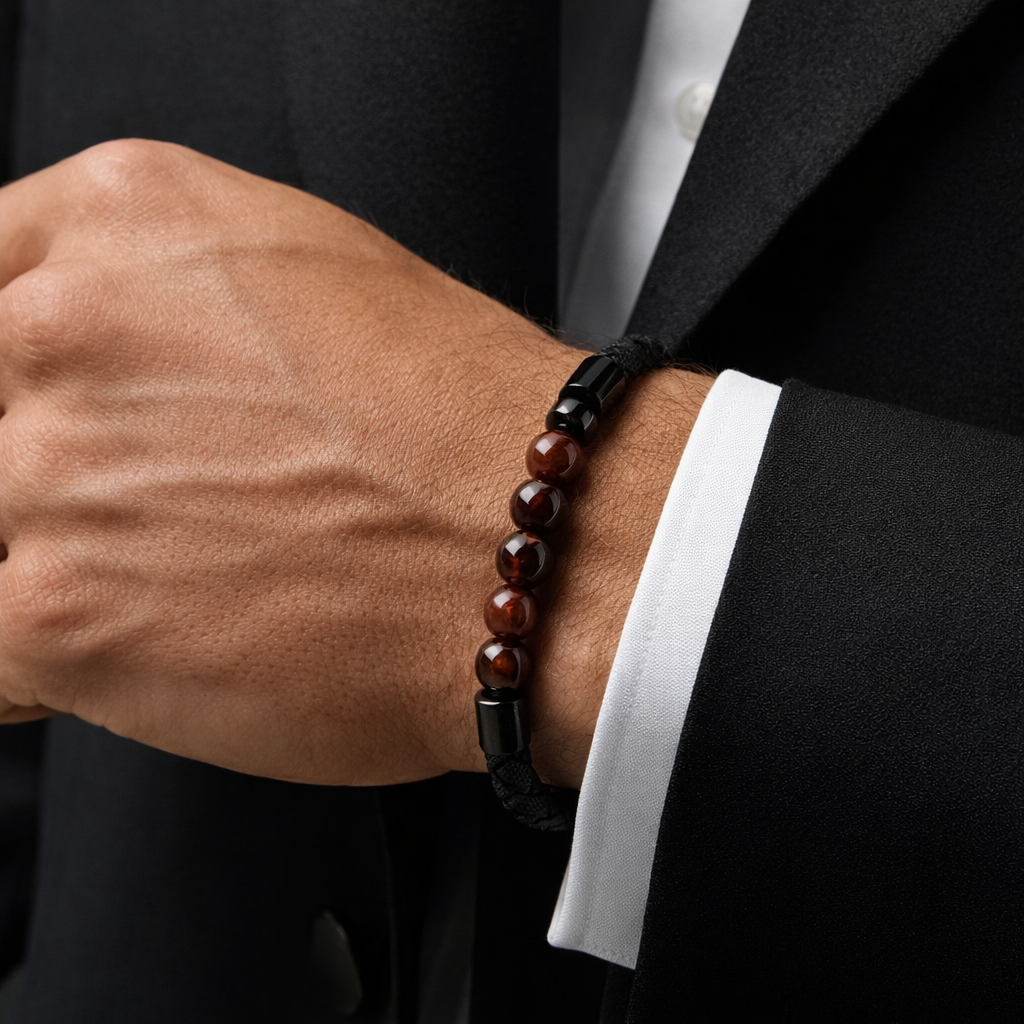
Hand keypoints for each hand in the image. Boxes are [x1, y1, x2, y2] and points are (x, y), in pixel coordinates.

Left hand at [0, 140, 708, 786]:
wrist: (544, 546)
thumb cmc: (466, 424)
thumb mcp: (310, 276)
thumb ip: (166, 298)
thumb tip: (96, 364)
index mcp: (124, 216)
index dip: (19, 374)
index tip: (43, 413)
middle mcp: (65, 326)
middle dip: (53, 472)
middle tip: (158, 509)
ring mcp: (48, 471)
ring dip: (65, 566)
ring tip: (185, 584)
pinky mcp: (59, 615)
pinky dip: (47, 664)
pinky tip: (145, 653)